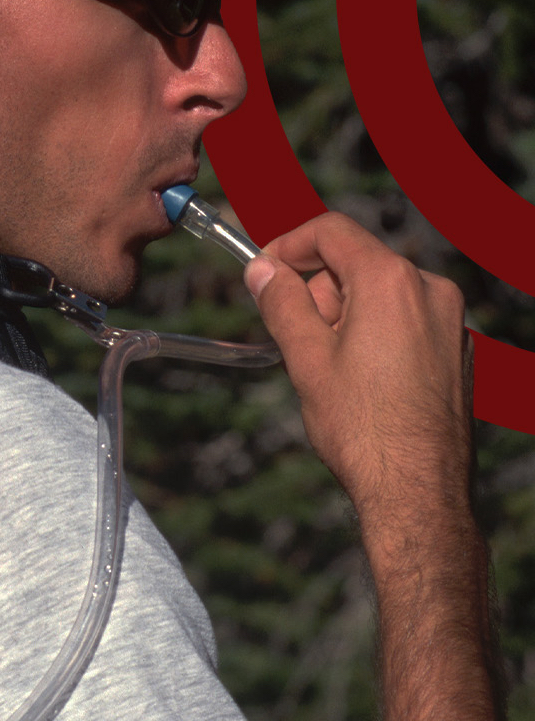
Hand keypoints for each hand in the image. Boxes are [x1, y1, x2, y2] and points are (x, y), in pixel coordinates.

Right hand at [243, 211, 470, 520]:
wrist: (419, 489)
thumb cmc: (363, 427)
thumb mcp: (305, 357)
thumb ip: (281, 301)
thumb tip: (262, 269)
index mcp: (391, 282)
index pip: (332, 231)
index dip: (289, 244)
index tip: (264, 273)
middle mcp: (430, 291)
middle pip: (357, 263)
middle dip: (319, 292)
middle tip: (299, 340)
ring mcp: (451, 321)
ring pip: (382, 294)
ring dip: (347, 316)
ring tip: (333, 370)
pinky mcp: (458, 351)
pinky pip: (407, 320)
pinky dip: (378, 335)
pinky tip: (365, 382)